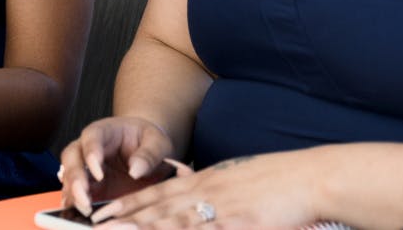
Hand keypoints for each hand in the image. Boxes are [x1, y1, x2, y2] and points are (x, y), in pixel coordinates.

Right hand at [60, 116, 175, 215]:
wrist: (148, 152)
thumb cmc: (150, 142)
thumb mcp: (158, 142)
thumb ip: (149, 153)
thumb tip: (135, 170)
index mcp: (104, 131)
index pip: (91, 137)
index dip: (91, 154)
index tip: (99, 174)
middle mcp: (88, 147)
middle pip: (71, 157)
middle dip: (75, 178)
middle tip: (85, 199)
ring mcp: (85, 168)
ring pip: (68, 177)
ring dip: (73, 195)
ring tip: (85, 212)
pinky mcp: (87, 186)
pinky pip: (74, 194)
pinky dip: (74, 205)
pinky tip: (78, 217)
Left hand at [89, 149, 327, 228]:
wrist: (308, 178)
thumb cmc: (276, 183)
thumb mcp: (236, 183)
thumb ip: (214, 194)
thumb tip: (199, 210)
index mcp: (203, 182)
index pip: (157, 195)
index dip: (128, 206)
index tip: (104, 214)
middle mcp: (205, 192)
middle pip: (156, 208)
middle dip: (123, 219)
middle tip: (94, 224)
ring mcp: (219, 208)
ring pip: (171, 221)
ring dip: (141, 227)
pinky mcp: (237, 222)